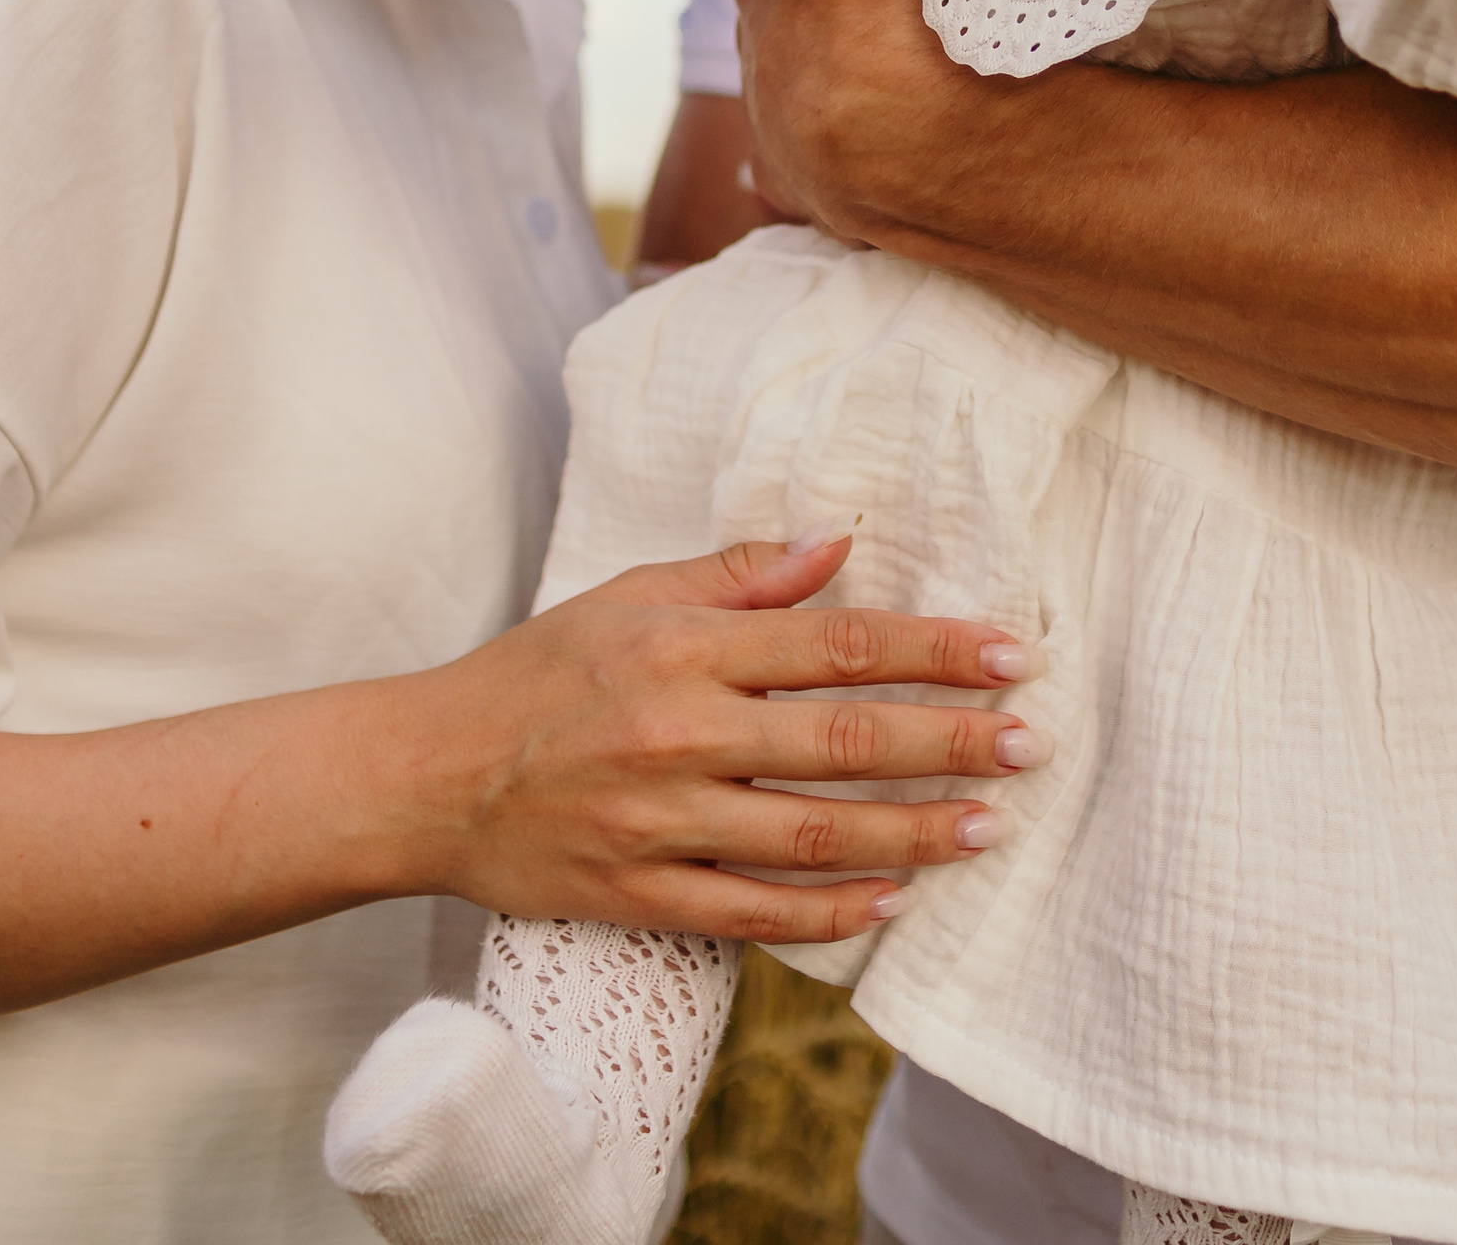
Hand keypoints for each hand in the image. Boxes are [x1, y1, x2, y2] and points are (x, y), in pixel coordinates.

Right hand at [403, 533, 1048, 943]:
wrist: (425, 775)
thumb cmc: (539, 672)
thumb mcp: (632, 595)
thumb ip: (742, 573)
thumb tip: (840, 545)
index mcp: (687, 649)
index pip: (838, 645)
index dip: (934, 649)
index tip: (1011, 654)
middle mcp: (683, 734)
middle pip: (845, 741)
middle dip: (952, 742)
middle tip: (1031, 744)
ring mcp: (664, 825)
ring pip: (816, 834)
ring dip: (916, 832)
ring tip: (990, 825)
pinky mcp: (643, 894)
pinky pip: (756, 911)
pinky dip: (830, 911)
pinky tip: (894, 900)